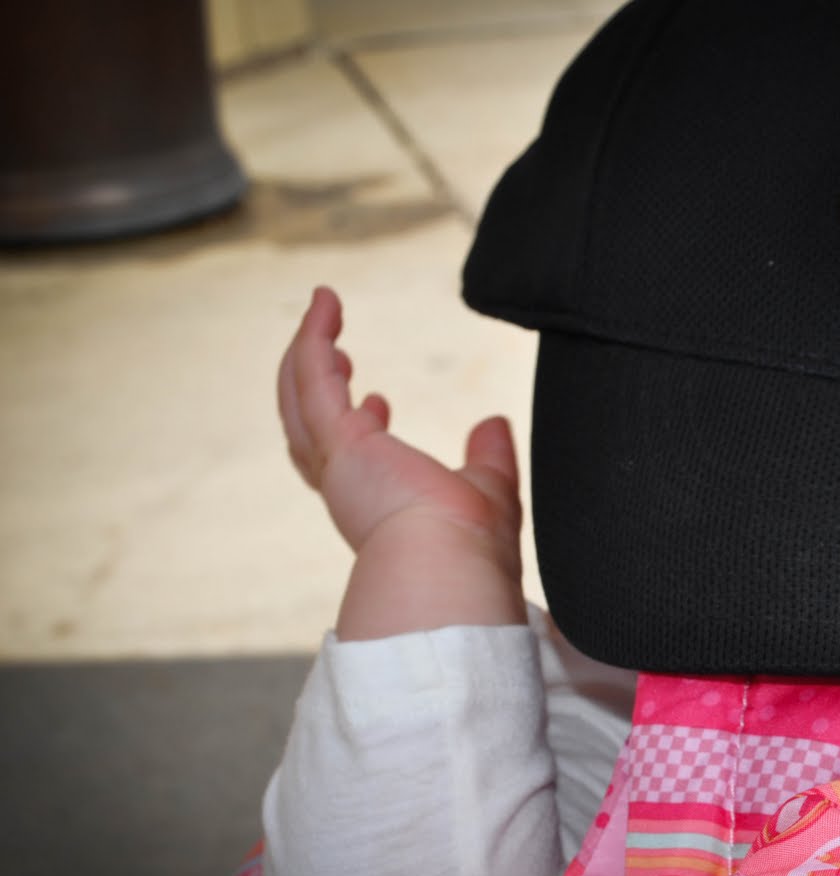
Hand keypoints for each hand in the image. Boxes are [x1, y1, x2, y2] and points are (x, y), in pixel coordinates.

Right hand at [278, 287, 527, 637]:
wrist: (452, 563)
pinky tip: (326, 303)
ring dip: (307, 355)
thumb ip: (490, 458)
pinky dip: (314, 337)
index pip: (354, 461)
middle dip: (316, 387)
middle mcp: (351, 486)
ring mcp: (338, 462)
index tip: (379, 404)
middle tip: (335, 354)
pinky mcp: (338, 439)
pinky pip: (313, 375)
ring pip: (300, 399)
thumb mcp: (490, 489)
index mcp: (382, 503)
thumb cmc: (473, 545)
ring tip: (322, 315)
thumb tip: (494, 423)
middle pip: (310, 428)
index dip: (360, 426)